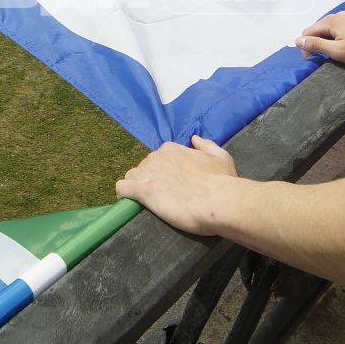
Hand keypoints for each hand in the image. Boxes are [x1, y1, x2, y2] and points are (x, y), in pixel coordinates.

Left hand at [116, 136, 239, 235]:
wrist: (219, 201)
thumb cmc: (222, 181)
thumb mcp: (220, 156)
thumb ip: (205, 145)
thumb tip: (194, 138)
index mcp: (171, 149)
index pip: (157, 158)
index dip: (162, 173)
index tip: (170, 185)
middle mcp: (156, 157)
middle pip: (143, 168)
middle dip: (150, 180)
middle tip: (163, 196)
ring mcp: (147, 173)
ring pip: (131, 178)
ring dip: (137, 188)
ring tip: (149, 203)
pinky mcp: (142, 190)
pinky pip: (122, 189)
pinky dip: (125, 196)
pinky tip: (133, 204)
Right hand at [294, 11, 344, 70]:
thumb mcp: (337, 51)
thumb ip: (317, 45)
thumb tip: (298, 40)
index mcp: (333, 21)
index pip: (309, 31)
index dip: (306, 46)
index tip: (311, 60)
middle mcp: (339, 15)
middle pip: (317, 28)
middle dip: (315, 43)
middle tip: (320, 59)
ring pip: (327, 29)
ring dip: (325, 41)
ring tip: (331, 54)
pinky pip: (337, 29)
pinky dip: (334, 38)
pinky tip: (340, 47)